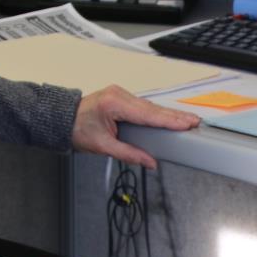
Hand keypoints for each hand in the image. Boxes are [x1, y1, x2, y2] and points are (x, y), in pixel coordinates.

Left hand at [71, 85, 199, 169]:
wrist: (61, 118)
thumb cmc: (75, 129)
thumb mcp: (102, 146)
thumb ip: (128, 154)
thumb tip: (149, 162)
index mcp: (113, 104)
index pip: (147, 114)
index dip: (169, 119)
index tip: (186, 123)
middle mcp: (118, 95)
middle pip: (152, 108)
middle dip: (174, 116)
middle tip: (195, 122)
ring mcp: (119, 94)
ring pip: (149, 106)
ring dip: (167, 114)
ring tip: (187, 121)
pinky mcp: (120, 97)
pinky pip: (143, 106)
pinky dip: (156, 113)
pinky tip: (169, 118)